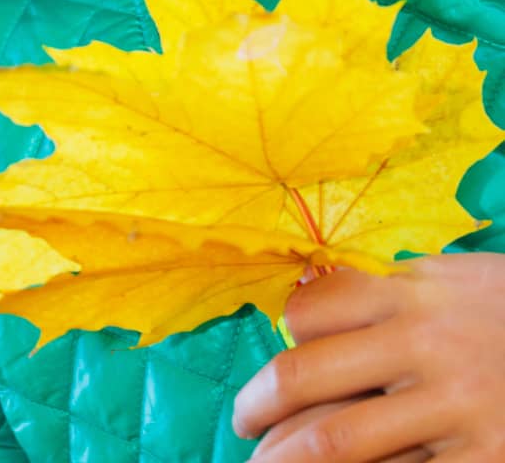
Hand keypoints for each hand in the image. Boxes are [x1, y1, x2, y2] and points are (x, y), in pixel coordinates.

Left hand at [231, 252, 504, 459]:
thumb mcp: (460, 279)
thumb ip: (398, 290)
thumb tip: (321, 298)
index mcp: (414, 295)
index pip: (313, 311)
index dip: (282, 334)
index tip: (279, 355)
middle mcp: (426, 346)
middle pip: (309, 375)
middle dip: (259, 403)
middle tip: (243, 420)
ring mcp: (455, 408)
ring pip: (340, 439)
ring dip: (288, 458)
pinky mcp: (484, 459)